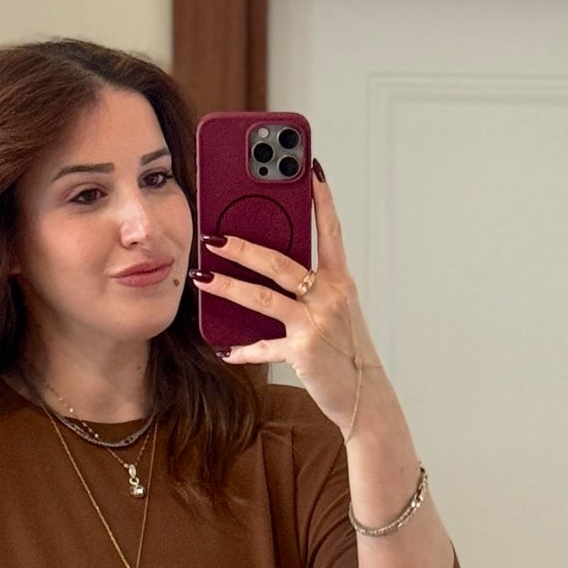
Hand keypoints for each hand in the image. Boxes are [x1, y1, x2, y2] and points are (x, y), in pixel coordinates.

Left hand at [194, 167, 385, 437]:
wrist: (365, 398)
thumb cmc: (346, 352)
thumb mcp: (336, 312)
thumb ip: (311, 288)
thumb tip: (270, 269)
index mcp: (340, 282)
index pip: (331, 231)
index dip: (321, 199)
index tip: (310, 169)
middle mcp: (330, 297)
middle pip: (280, 262)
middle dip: (243, 247)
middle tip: (213, 236)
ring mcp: (316, 324)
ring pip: (264, 298)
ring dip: (228, 286)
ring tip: (202, 277)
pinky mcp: (304, 352)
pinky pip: (265, 347)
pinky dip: (243, 349)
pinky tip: (224, 348)